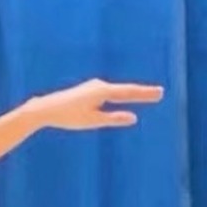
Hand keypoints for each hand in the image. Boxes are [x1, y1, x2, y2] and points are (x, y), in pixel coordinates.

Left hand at [33, 79, 163, 131]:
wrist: (46, 108)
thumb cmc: (68, 116)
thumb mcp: (92, 121)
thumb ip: (113, 119)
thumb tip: (133, 117)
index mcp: (102, 91)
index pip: (128, 93)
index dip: (145, 94)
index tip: (160, 93)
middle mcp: (100, 85)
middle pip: (125, 90)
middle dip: (142, 92)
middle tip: (160, 93)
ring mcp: (94, 87)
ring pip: (117, 91)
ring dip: (132, 93)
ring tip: (148, 95)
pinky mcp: (89, 91)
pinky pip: (110, 93)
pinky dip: (121, 94)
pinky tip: (124, 96)